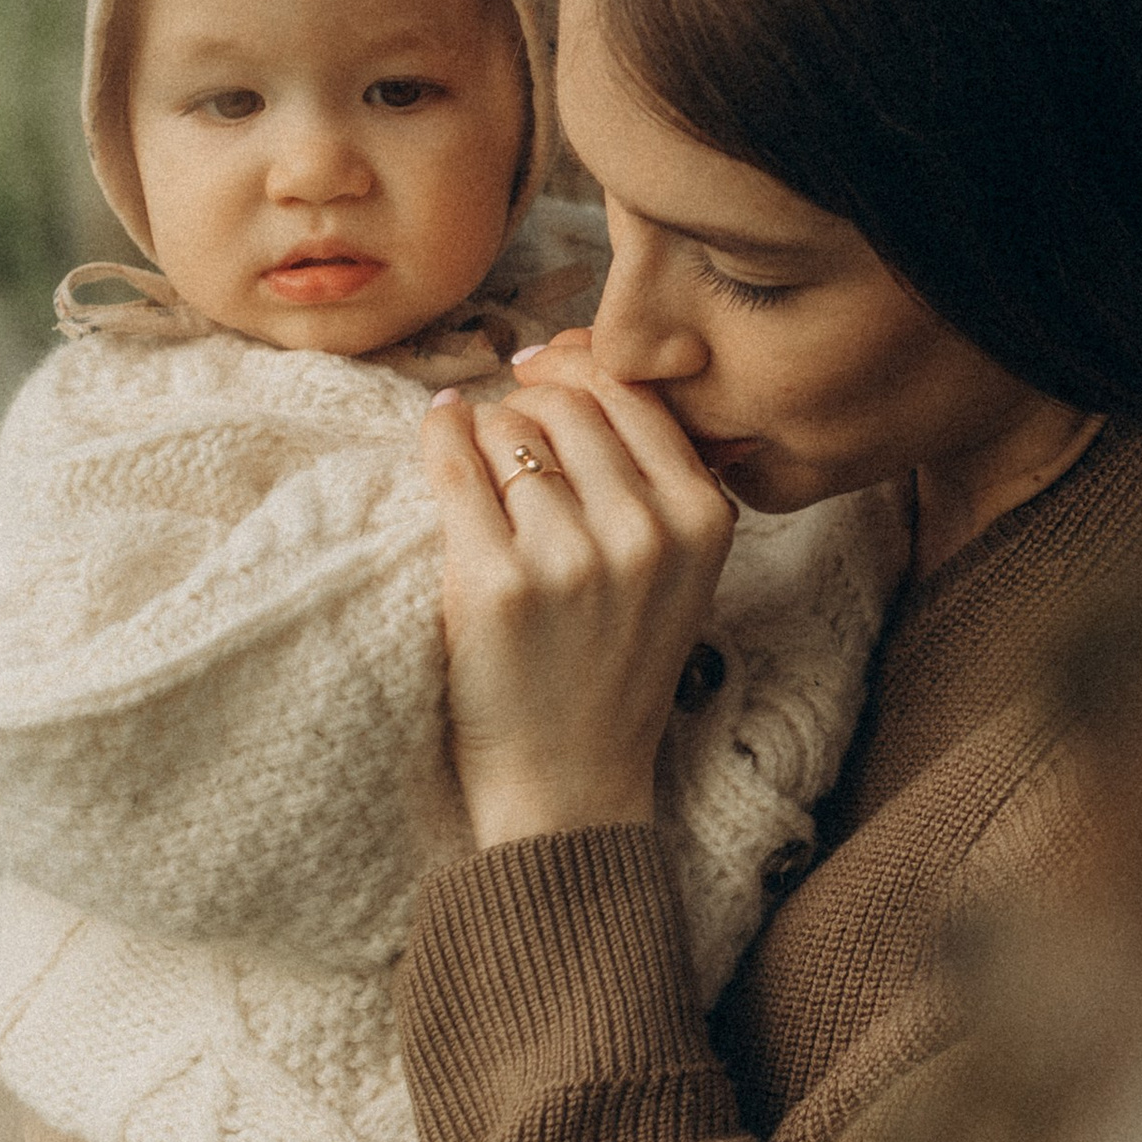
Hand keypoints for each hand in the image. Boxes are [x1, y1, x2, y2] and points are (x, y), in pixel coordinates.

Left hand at [421, 341, 736, 847]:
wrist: (570, 780)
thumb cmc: (613, 667)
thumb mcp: (676, 573)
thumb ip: (656, 480)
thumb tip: (575, 360)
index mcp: (701, 521)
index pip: (633, 395)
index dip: (578, 366)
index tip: (543, 369)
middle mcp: (645, 533)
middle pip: (567, 403)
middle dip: (527, 400)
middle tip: (505, 425)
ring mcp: (570, 559)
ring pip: (511, 429)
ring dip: (484, 427)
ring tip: (476, 453)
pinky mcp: (497, 584)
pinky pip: (455, 464)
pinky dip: (440, 435)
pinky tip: (440, 430)